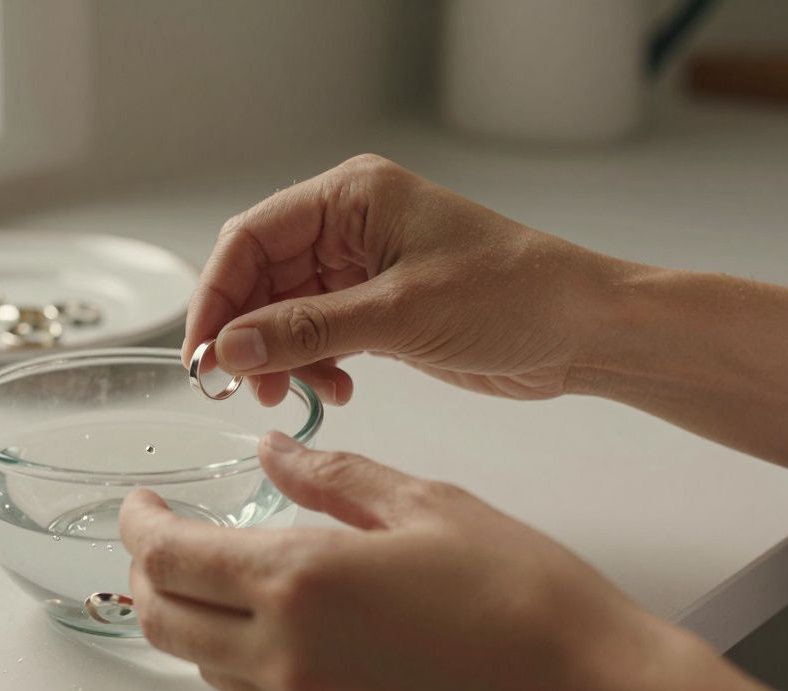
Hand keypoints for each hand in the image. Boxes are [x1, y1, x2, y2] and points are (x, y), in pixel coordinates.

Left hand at [119, 433, 787, 690]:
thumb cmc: (523, 596)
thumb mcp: (424, 504)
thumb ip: (331, 477)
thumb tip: (273, 455)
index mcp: (302, 583)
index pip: (168, 558)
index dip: (136, 524)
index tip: (140, 502)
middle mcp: (288, 657)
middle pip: (162, 619)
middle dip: (145, 571)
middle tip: (161, 532)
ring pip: (198, 663)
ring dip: (185, 614)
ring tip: (212, 570)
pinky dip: (232, 653)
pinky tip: (269, 618)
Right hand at [184, 154, 610, 404]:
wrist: (583, 330)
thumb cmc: (513, 295)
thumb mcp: (399, 314)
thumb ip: (307, 330)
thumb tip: (230, 348)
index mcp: (352, 198)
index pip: (252, 238)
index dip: (218, 296)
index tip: (203, 352)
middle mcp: (350, 225)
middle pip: (262, 277)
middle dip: (247, 333)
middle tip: (240, 385)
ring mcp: (363, 268)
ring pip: (286, 311)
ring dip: (280, 355)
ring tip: (291, 394)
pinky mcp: (378, 307)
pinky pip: (318, 334)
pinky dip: (312, 364)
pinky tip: (333, 390)